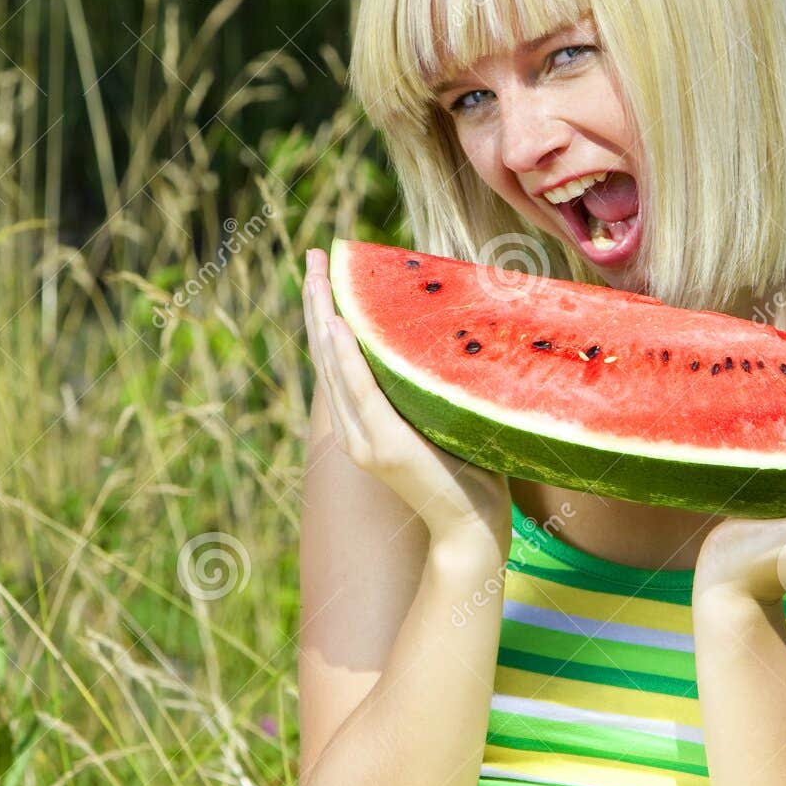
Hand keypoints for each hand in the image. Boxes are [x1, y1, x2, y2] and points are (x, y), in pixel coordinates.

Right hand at [303, 247, 511, 548]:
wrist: (472, 530)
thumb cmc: (472, 476)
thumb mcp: (444, 421)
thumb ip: (433, 388)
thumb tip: (446, 338)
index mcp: (365, 425)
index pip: (339, 361)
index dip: (327, 315)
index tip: (325, 273)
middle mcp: (356, 431)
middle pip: (327, 355)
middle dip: (318, 303)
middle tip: (312, 256)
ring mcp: (366, 440)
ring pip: (336, 366)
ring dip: (324, 317)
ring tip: (316, 275)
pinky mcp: (384, 446)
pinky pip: (361, 391)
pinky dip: (346, 357)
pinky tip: (336, 325)